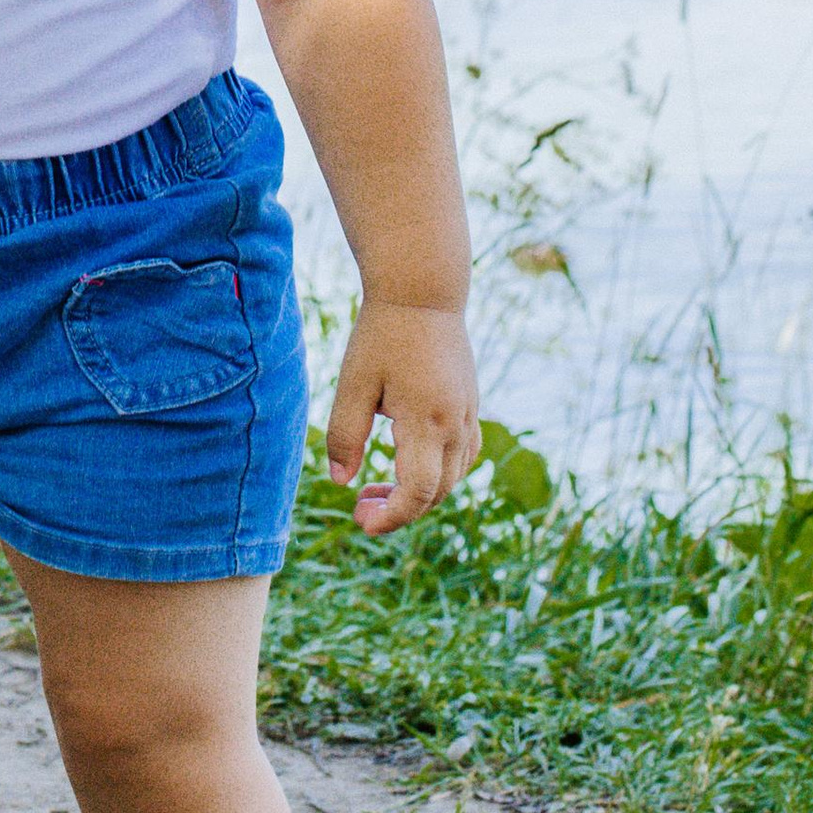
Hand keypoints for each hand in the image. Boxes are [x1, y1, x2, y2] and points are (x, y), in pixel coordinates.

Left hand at [323, 297, 479, 535]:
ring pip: (453, 478)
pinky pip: (463, 456)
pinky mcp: (470, 406)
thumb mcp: (353, 383)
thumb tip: (341, 482)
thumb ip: (345, 435)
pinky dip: (439, 473)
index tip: (362, 521)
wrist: (422, 292)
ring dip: (419, 494)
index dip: (391, 517)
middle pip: (437, 492)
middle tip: (361, 506)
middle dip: (400, 510)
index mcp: (426, 421)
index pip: (417, 492)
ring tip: (378, 487)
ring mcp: (468, 415)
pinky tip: (409, 463)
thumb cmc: (382, 334)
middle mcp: (455, 424)